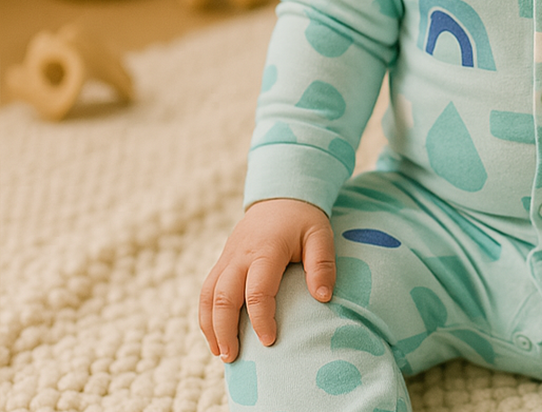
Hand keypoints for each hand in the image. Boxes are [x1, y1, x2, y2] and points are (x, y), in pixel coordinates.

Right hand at [199, 198, 335, 362]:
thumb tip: (323, 298)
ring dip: (210, 327)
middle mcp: (240, 255)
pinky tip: (216, 335)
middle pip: (222, 296)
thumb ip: (322, 265)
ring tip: (222, 354)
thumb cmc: (304, 220)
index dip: (261, 319)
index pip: (257, 290)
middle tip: (232, 358)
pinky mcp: (222, 261)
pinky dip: (206, 315)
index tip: (270, 341)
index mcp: (266, 249)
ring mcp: (227, 257)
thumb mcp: (320, 235)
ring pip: (208, 295)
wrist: (281, 195)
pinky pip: (206, 290)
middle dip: (224, 329)